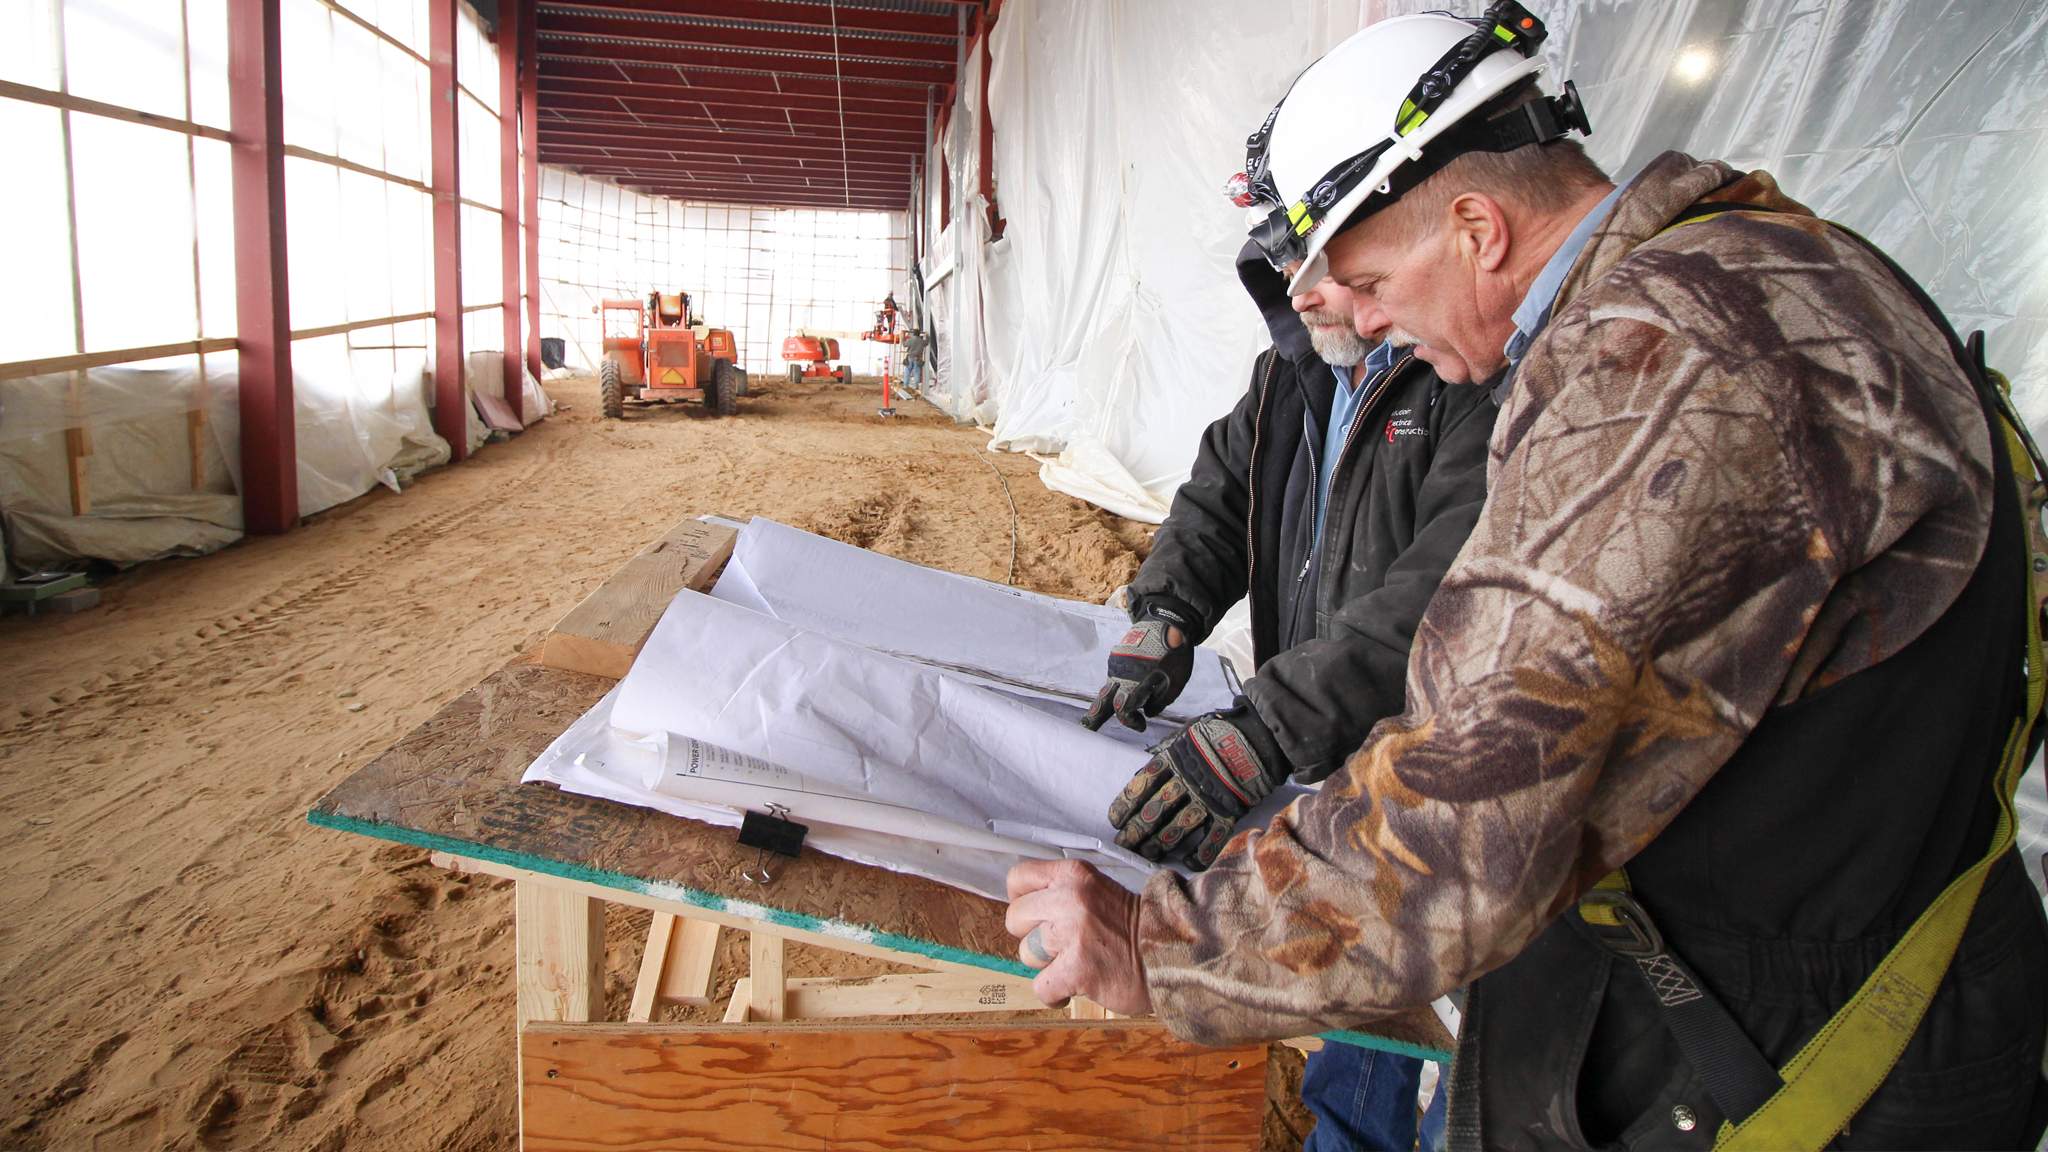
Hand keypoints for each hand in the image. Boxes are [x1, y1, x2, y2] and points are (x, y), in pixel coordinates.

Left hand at [1005, 859, 1152, 1014]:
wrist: (1170, 953)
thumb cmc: (1131, 927)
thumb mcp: (1096, 890)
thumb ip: (1061, 893)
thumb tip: (1024, 908)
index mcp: (1074, 874)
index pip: (1018, 878)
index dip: (1023, 901)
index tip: (1038, 915)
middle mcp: (1070, 898)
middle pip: (1015, 918)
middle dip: (1033, 936)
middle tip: (1062, 944)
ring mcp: (1074, 933)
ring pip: (1026, 954)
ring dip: (1048, 965)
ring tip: (1077, 961)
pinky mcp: (1078, 968)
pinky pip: (1041, 987)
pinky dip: (1057, 993)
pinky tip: (1077, 985)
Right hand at [1081, 604, 1195, 731]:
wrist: (1168, 621)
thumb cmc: (1176, 654)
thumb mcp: (1177, 682)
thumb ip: (1160, 702)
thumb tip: (1147, 712)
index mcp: (1137, 681)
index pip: (1123, 710)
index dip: (1131, 722)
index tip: (1142, 725)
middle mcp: (1121, 673)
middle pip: (1103, 701)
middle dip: (1094, 717)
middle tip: (1086, 729)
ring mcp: (1116, 663)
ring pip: (1108, 688)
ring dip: (1108, 702)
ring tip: (1100, 715)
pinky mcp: (1116, 656)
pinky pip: (1114, 676)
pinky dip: (1118, 686)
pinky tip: (1128, 686)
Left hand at [1107, 702, 1284, 868]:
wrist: (1260, 736)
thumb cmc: (1219, 733)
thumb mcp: (1185, 734)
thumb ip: (1166, 751)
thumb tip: (1147, 763)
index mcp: (1173, 759)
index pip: (1141, 785)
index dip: (1125, 805)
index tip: (1115, 820)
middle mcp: (1186, 781)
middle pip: (1154, 811)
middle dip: (1136, 830)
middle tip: (1124, 843)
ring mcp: (1208, 799)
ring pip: (1176, 828)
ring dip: (1159, 844)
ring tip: (1147, 854)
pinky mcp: (1229, 812)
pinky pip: (1211, 840)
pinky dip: (1199, 854)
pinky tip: (1187, 862)